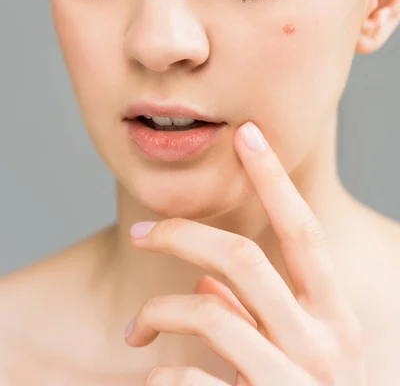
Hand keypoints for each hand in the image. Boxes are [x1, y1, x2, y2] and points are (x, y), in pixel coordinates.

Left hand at [125, 122, 365, 384]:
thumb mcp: (294, 355)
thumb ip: (256, 315)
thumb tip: (206, 281)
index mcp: (335, 316)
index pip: (303, 231)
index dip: (275, 178)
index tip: (247, 133)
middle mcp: (322, 343)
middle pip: (242, 259)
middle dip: (184, 234)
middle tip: (142, 232)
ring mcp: (292, 383)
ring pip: (208, 309)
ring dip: (158, 309)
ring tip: (136, 329)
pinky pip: (186, 379)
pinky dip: (159, 375)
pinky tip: (156, 382)